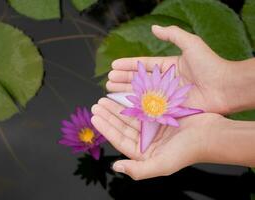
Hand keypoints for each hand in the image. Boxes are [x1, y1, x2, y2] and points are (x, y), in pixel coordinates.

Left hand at [91, 98, 223, 179]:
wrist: (212, 135)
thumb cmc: (188, 152)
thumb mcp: (162, 164)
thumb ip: (138, 170)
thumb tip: (116, 167)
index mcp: (145, 153)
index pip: (120, 140)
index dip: (107, 128)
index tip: (95, 117)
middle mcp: (147, 141)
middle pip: (123, 126)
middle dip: (109, 115)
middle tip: (97, 104)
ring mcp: (154, 128)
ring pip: (131, 116)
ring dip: (118, 107)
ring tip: (105, 98)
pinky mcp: (162, 116)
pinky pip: (142, 107)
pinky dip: (133, 101)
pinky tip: (123, 94)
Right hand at [106, 25, 233, 113]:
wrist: (224, 87)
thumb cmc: (210, 64)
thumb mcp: (190, 43)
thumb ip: (172, 35)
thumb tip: (154, 28)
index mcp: (168, 66)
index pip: (143, 64)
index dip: (128, 65)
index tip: (114, 65)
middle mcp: (164, 81)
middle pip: (138, 79)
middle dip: (122, 79)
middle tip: (108, 79)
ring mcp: (166, 96)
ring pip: (140, 93)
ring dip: (125, 91)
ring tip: (110, 89)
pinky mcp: (169, 108)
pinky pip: (149, 106)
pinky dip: (136, 105)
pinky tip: (123, 103)